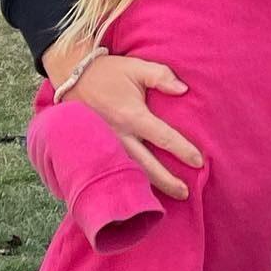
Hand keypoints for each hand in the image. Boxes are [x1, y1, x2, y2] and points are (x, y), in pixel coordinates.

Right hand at [41, 45, 202, 199]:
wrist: (72, 78)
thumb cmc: (109, 72)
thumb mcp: (137, 68)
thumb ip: (161, 76)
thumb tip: (184, 90)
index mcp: (132, 116)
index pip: (163, 137)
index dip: (183, 150)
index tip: (199, 162)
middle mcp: (118, 135)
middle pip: (146, 165)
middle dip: (167, 181)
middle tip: (185, 193)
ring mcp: (104, 145)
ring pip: (128, 172)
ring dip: (146, 188)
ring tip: (162, 202)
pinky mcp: (93, 150)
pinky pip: (110, 170)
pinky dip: (123, 183)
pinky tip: (133, 193)